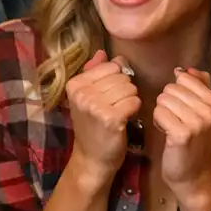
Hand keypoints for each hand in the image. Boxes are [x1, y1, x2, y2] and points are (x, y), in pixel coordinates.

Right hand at [64, 50, 139, 181]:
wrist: (92, 158)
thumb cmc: (93, 125)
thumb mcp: (88, 97)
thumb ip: (95, 72)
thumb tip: (102, 52)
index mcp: (75, 84)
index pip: (111, 66)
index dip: (116, 80)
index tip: (108, 96)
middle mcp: (82, 93)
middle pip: (122, 77)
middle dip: (124, 91)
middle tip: (114, 107)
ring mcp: (95, 105)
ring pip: (130, 88)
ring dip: (130, 100)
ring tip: (119, 113)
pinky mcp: (110, 118)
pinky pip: (135, 101)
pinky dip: (134, 110)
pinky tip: (125, 119)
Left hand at [153, 67, 210, 210]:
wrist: (195, 175)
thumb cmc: (196, 143)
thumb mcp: (204, 113)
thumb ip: (199, 88)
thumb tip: (187, 69)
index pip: (185, 78)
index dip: (177, 93)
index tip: (184, 110)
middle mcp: (210, 110)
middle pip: (172, 88)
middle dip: (168, 103)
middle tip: (177, 120)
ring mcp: (198, 122)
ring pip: (163, 100)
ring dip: (162, 113)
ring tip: (172, 127)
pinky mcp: (182, 134)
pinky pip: (159, 113)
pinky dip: (158, 122)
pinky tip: (167, 133)